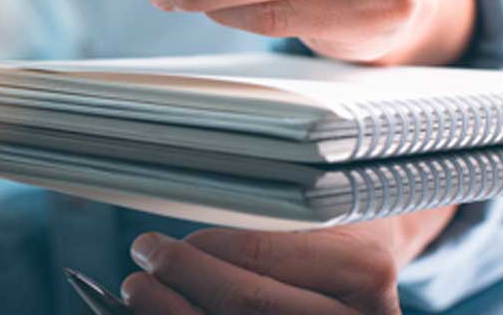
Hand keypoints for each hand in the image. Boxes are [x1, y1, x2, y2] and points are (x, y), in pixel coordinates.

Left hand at [121, 207, 456, 313]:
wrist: (373, 267)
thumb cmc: (333, 228)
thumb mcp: (311, 208)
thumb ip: (258, 221)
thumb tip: (174, 239)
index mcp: (362, 270)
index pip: (259, 256)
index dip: (201, 248)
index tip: (165, 238)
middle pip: (244, 303)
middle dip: (181, 276)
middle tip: (143, 253)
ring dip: (173, 310)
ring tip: (140, 288)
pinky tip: (165, 310)